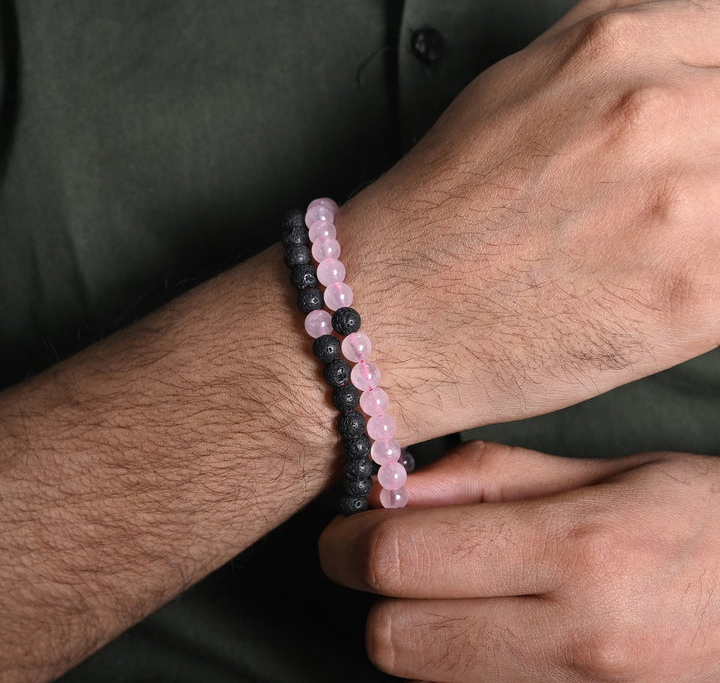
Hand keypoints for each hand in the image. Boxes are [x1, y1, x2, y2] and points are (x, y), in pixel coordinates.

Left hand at [320, 441, 719, 681]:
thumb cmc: (706, 520)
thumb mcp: (609, 471)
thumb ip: (494, 476)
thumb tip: (399, 486)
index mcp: (578, 552)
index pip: (402, 560)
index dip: (350, 540)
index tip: (350, 523)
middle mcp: (576, 643)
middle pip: (397, 641)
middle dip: (377, 593)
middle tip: (398, 554)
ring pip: (429, 681)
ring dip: (417, 629)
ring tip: (455, 585)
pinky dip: (460, 665)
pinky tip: (492, 625)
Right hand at [335, 0, 719, 441]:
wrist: (391, 318)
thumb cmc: (437, 214)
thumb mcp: (505, 87)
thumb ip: (600, 37)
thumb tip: (662, 13)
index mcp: (615, 54)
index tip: (706, 133)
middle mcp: (658, 117)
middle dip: (717, 161)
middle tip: (678, 199)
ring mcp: (686, 211)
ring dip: (717, 222)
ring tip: (664, 247)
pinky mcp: (696, 301)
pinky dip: (718, 280)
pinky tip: (672, 287)